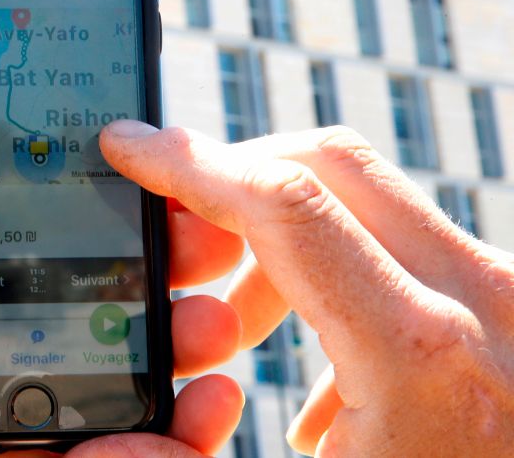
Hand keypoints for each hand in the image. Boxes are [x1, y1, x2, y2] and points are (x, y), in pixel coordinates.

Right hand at [99, 122, 513, 455]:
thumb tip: (103, 444)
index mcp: (419, 355)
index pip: (281, 200)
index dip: (188, 163)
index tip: (131, 149)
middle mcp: (479, 299)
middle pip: (326, 162)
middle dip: (231, 179)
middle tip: (179, 239)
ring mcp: (504, 295)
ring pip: (369, 196)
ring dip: (279, 234)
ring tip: (239, 324)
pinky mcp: (511, 307)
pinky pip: (410, 246)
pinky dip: (337, 269)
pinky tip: (321, 374)